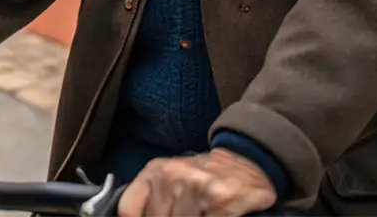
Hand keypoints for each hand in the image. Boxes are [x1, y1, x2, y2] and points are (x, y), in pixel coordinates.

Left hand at [117, 149, 276, 216]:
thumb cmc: (203, 176)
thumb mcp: (168, 178)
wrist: (247, 164)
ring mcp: (195, 186)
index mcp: (155, 171)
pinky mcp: (219, 199)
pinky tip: (212, 214)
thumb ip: (150, 198)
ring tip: (198, 212)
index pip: (129, 208)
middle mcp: (171, 175)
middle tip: (184, 213)